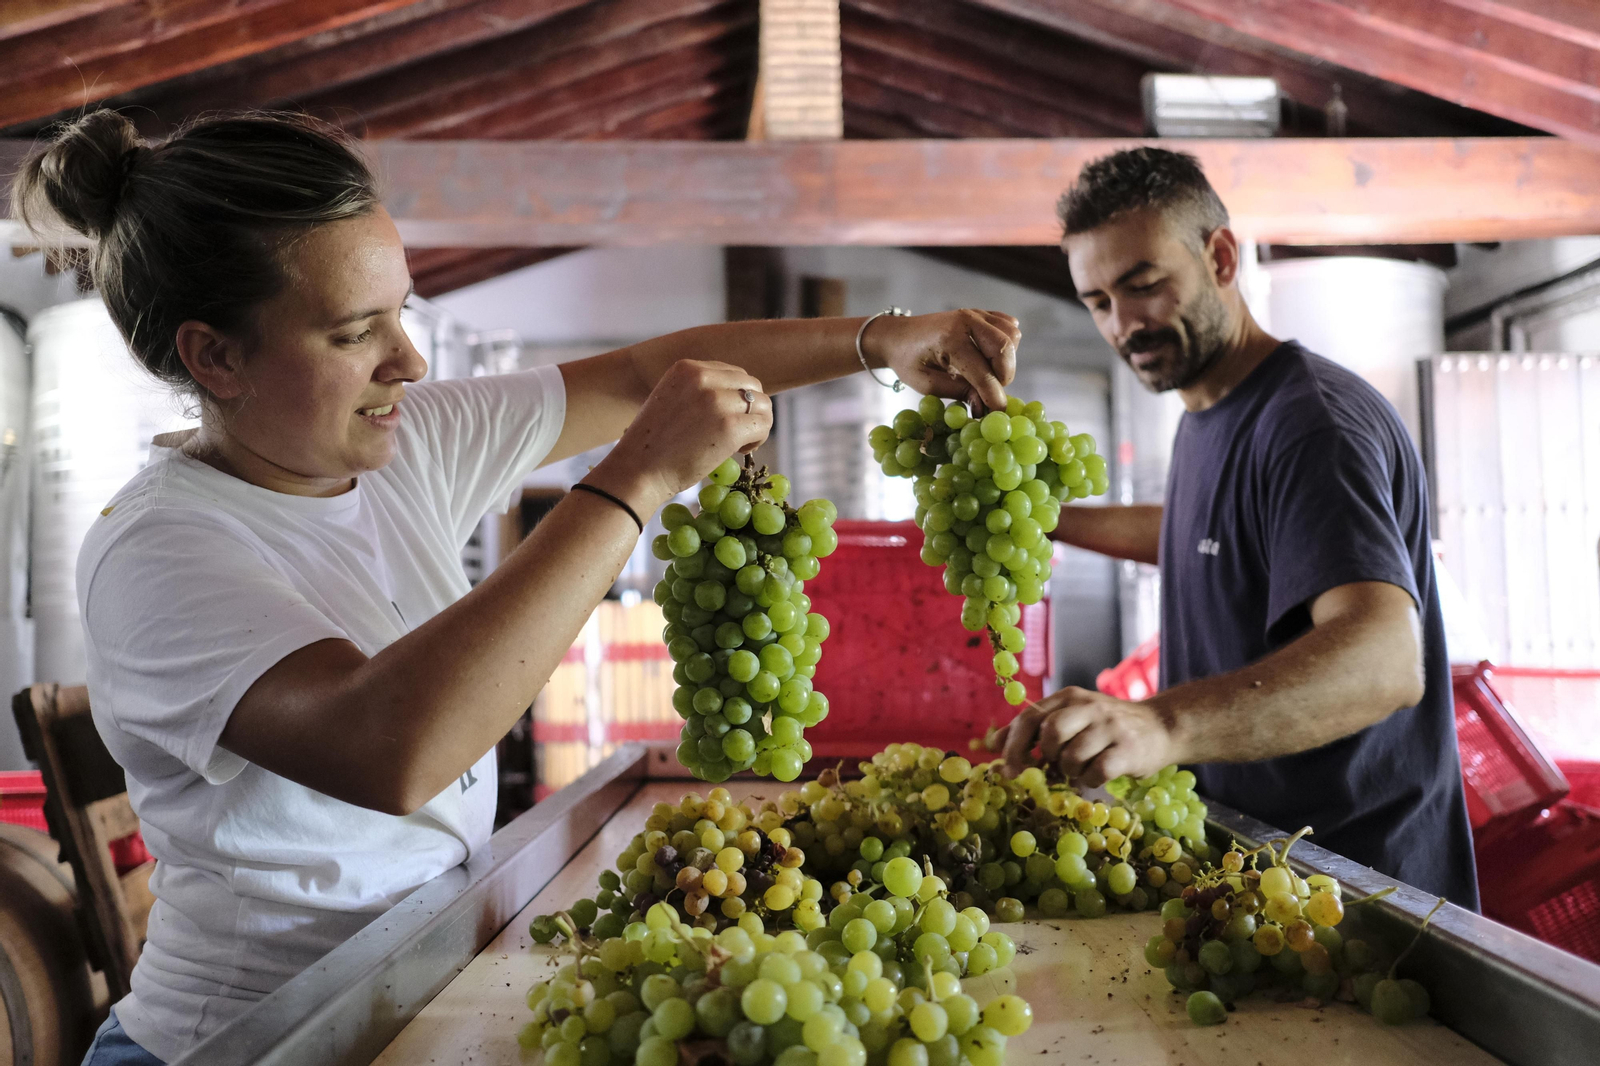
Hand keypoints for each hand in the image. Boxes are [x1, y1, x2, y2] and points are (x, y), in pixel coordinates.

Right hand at [598, 360, 771, 510]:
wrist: (637, 471)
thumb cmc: (653, 445)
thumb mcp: (671, 400)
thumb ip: (699, 391)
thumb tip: (737, 395)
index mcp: (687, 367)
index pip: (733, 373)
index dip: (736, 398)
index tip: (724, 418)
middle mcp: (703, 377)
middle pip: (752, 385)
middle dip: (750, 409)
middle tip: (737, 433)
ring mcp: (717, 401)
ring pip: (763, 404)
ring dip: (757, 424)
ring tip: (739, 443)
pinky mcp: (729, 427)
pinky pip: (763, 425)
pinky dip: (759, 439)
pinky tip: (740, 451)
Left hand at [863, 310, 1018, 411]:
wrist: (898, 336)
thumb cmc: (908, 361)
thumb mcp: (927, 384)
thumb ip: (959, 393)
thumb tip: (984, 408)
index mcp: (949, 339)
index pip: (982, 371)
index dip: (993, 394)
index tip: (998, 410)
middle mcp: (966, 321)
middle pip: (1004, 348)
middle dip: (1004, 376)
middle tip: (991, 391)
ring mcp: (975, 313)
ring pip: (1012, 336)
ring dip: (1007, 360)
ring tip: (988, 372)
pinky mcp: (981, 313)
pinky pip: (1009, 327)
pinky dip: (1008, 344)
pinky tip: (990, 356)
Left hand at [992, 687, 1177, 787]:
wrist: (1159, 727)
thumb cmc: (1105, 727)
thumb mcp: (1070, 717)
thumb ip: (1034, 729)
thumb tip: (991, 744)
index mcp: (1068, 697)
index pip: (1031, 716)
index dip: (1014, 745)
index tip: (1008, 769)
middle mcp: (1088, 706)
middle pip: (1051, 733)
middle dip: (1045, 757)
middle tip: (1052, 767)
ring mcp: (1109, 727)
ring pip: (1071, 757)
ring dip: (1070, 771)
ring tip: (1081, 767)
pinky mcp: (1128, 749)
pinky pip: (1095, 773)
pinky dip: (1090, 781)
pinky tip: (1097, 775)